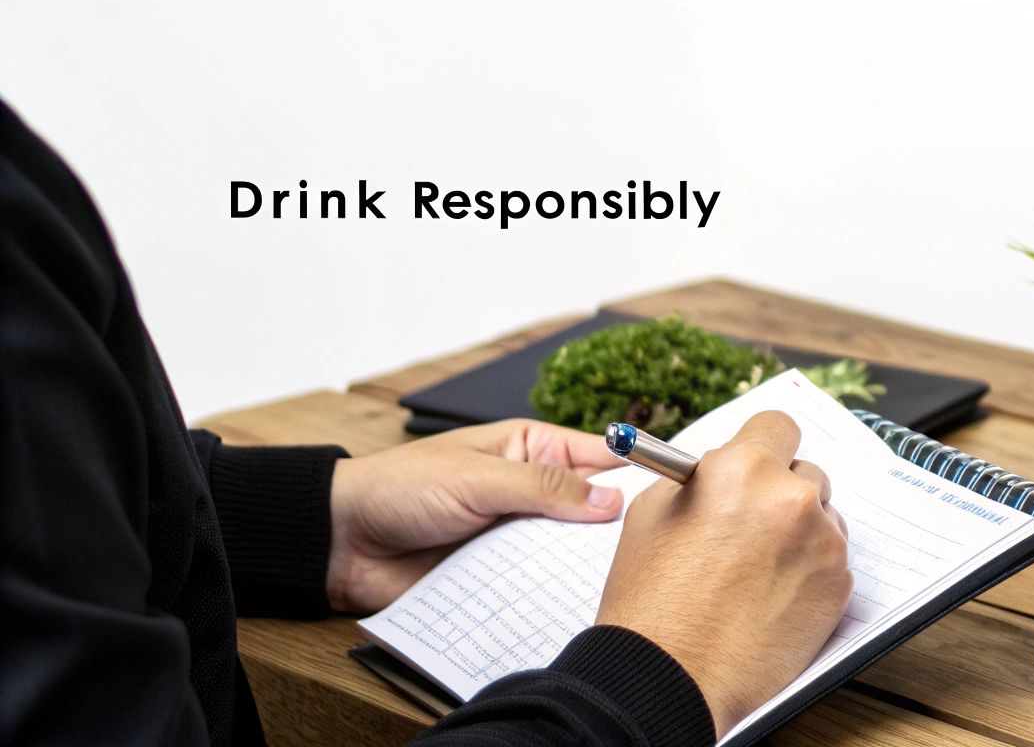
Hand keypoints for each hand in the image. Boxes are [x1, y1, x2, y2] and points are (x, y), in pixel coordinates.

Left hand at [327, 420, 626, 612]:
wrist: (341, 542)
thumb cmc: (400, 488)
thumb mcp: (479, 478)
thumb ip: (546, 489)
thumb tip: (611, 499)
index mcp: (530, 449)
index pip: (597, 456)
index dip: (634, 469)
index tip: (672, 487)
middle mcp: (529, 492)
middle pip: (589, 512)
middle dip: (610, 530)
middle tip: (645, 548)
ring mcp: (514, 535)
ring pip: (565, 553)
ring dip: (577, 566)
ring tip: (614, 581)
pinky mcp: (497, 576)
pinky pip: (534, 587)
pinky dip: (548, 595)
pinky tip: (569, 604)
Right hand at [597, 411, 851, 735]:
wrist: (669, 677)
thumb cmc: (651, 599)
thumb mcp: (654, 511)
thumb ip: (701, 477)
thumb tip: (725, 467)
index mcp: (743, 469)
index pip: (779, 426)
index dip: (765, 445)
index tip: (760, 463)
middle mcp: (791, 498)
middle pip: (806, 473)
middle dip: (781, 494)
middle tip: (751, 528)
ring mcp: (822, 543)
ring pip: (823, 518)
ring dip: (799, 533)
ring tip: (756, 572)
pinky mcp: (839, 586)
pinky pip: (831, 561)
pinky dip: (809, 573)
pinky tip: (771, 598)